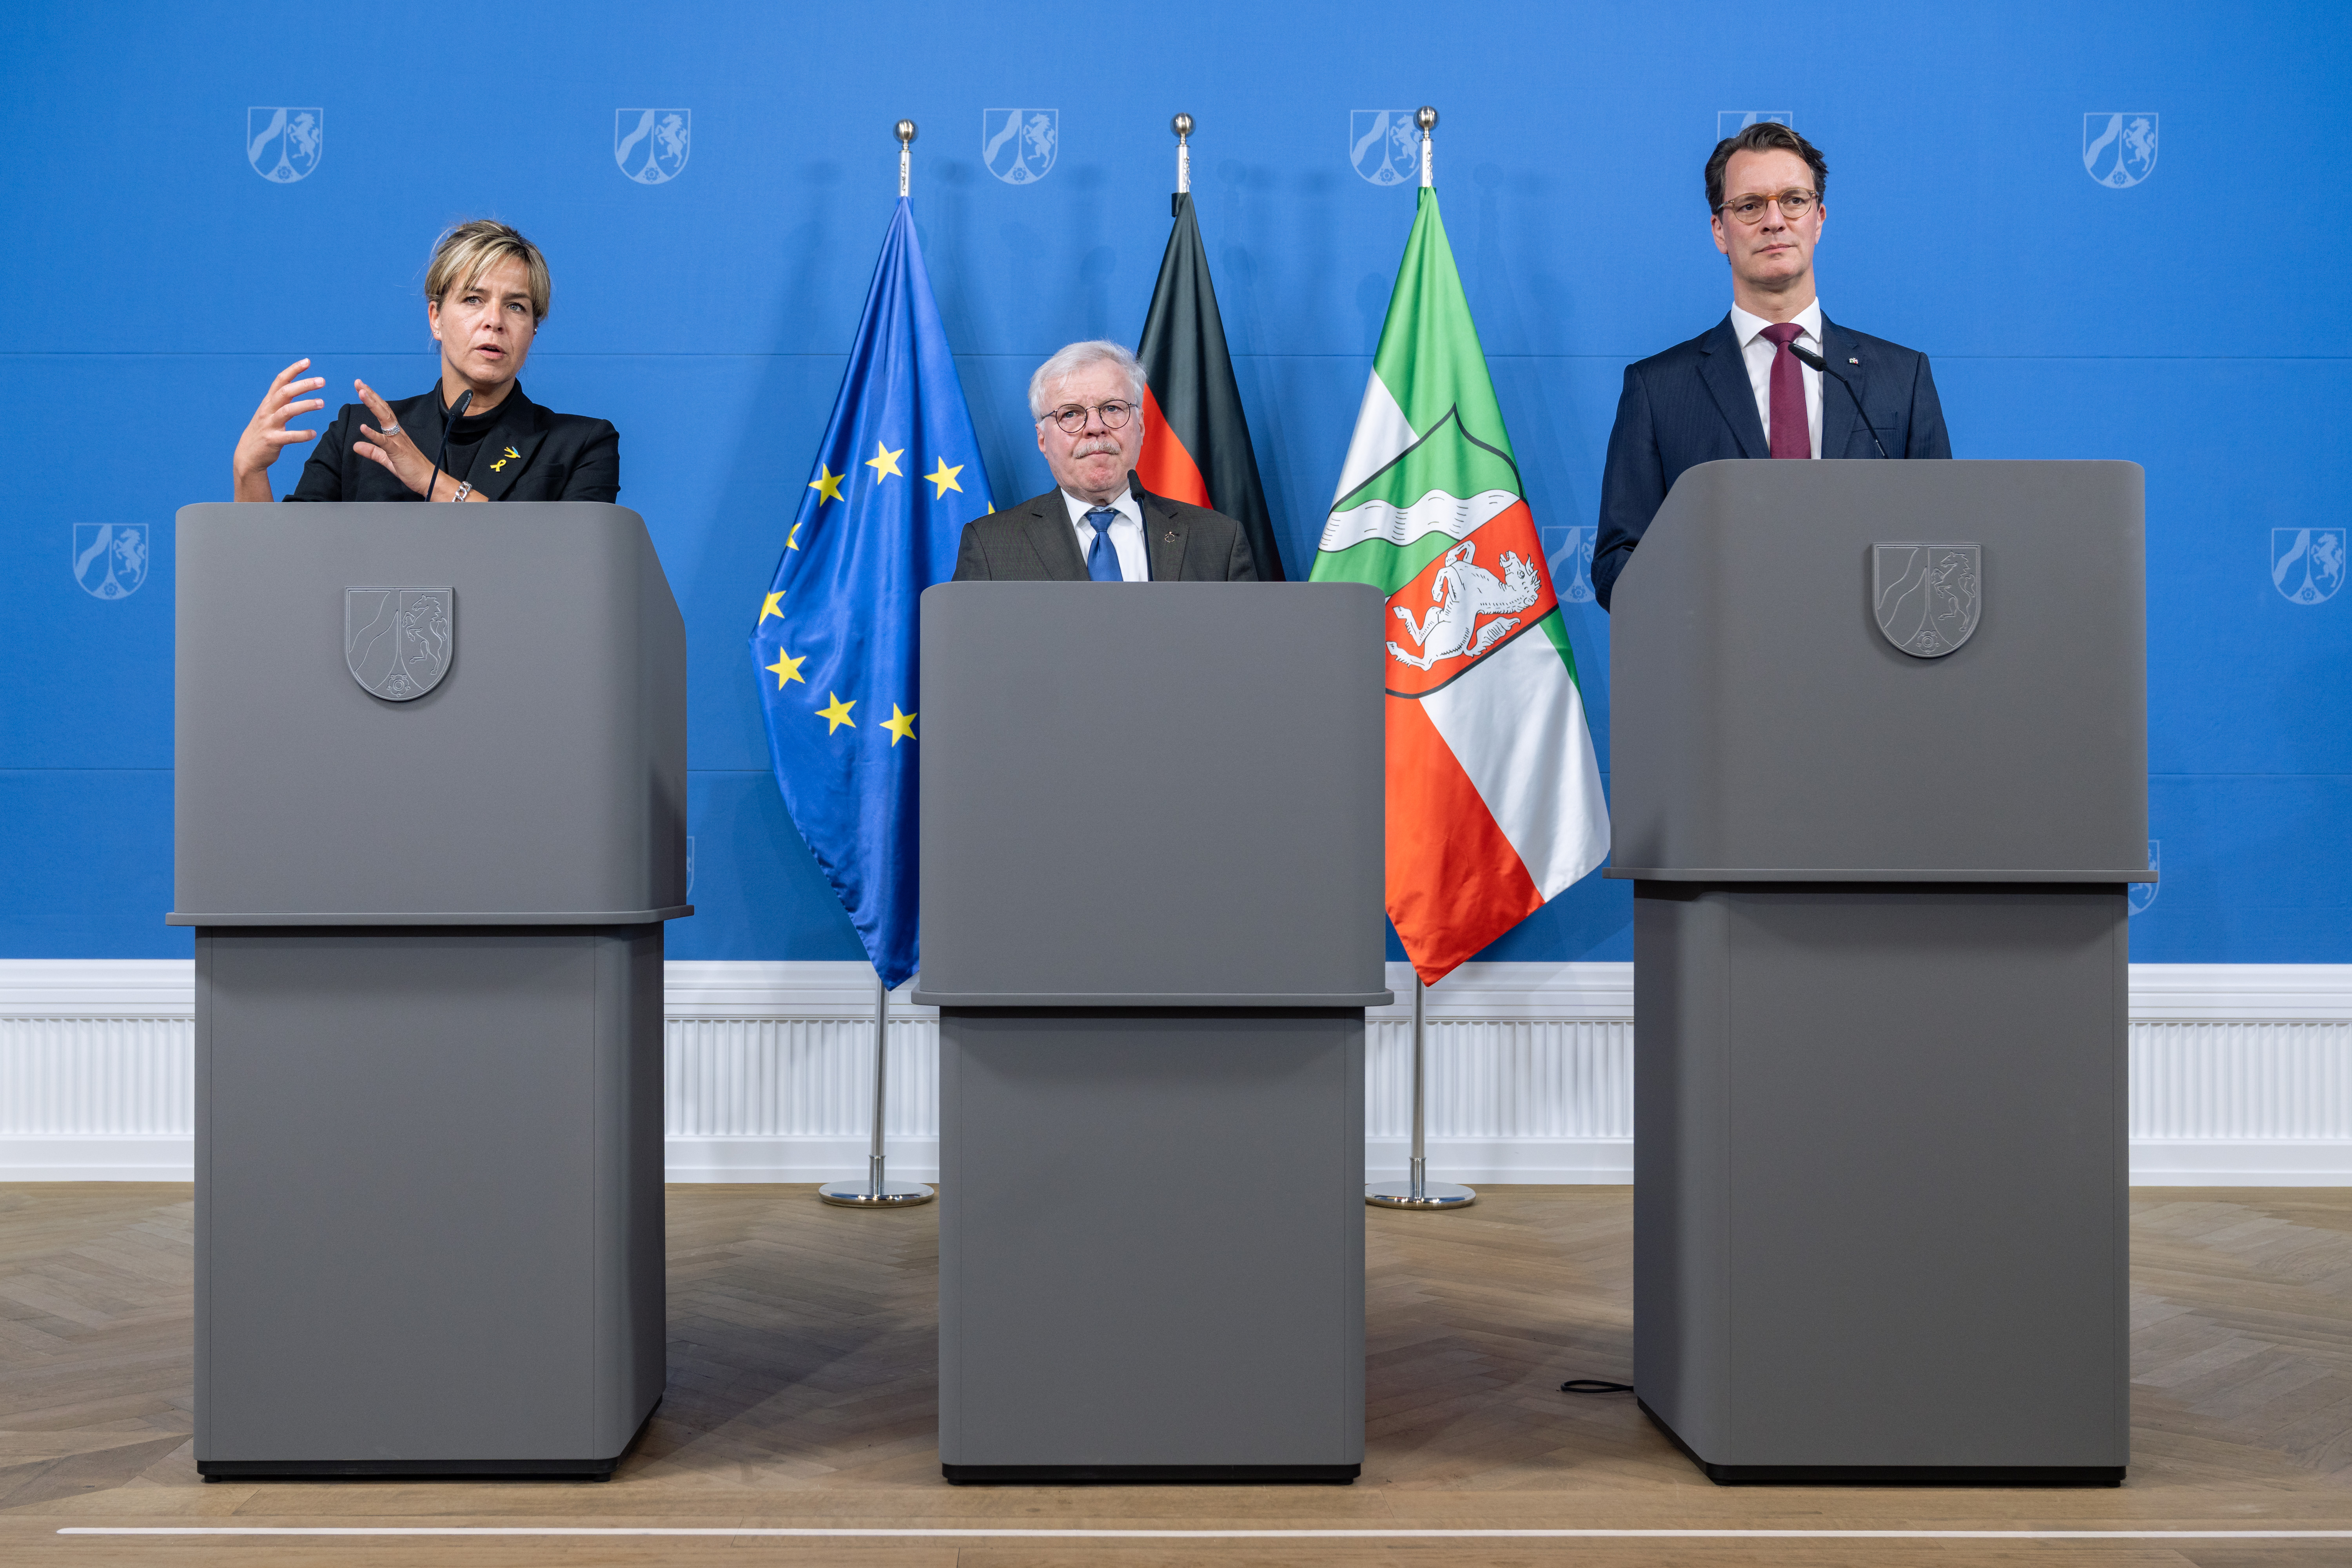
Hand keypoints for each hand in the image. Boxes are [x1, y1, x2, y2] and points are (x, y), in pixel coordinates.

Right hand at [232, 359, 323, 500]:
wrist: (248, 456)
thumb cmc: (263, 432)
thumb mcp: (269, 413)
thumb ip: (281, 400)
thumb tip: (296, 385)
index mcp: (268, 403)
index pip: (280, 381)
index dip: (293, 370)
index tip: (307, 361)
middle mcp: (267, 411)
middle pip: (285, 392)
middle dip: (303, 385)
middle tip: (322, 381)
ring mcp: (268, 425)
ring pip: (287, 411)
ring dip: (305, 405)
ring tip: (322, 403)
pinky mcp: (272, 441)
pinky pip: (288, 436)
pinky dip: (302, 435)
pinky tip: (313, 434)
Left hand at [351, 379, 444, 498]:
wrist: (428, 480)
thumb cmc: (411, 470)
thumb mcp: (387, 459)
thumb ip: (372, 451)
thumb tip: (356, 445)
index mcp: (396, 434)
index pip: (383, 412)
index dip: (372, 399)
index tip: (362, 387)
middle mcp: (398, 433)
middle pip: (383, 410)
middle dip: (371, 395)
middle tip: (358, 382)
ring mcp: (399, 441)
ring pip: (385, 419)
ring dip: (373, 405)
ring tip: (362, 393)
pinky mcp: (398, 452)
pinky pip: (385, 442)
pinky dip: (374, 434)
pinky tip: (363, 427)